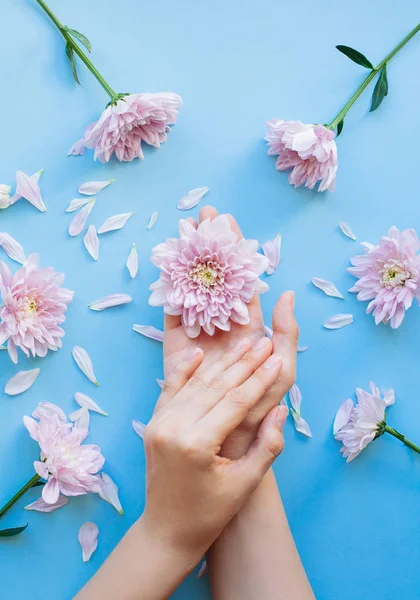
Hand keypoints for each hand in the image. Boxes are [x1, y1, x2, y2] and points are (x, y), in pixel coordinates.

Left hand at [142, 340, 287, 565]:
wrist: (167, 531)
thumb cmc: (210, 513)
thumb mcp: (245, 484)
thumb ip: (267, 446)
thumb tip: (281, 409)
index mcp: (196, 444)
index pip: (235, 401)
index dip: (259, 378)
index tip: (277, 358)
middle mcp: (173, 428)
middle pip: (215, 386)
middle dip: (243, 363)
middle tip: (264, 341)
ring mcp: (158, 424)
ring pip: (196, 384)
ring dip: (221, 363)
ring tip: (244, 343)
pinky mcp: (153, 424)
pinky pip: (171, 389)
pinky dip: (185, 370)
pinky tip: (200, 353)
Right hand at [164, 205, 297, 458]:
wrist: (228, 446)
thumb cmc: (260, 413)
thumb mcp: (281, 373)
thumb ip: (285, 334)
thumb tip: (284, 293)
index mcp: (247, 327)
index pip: (242, 279)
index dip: (235, 250)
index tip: (227, 220)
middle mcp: (222, 326)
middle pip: (215, 278)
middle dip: (209, 246)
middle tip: (203, 215)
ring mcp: (199, 336)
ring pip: (193, 290)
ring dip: (187, 262)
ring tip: (182, 232)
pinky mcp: (176, 350)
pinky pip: (172, 317)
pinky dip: (167, 293)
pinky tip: (164, 270)